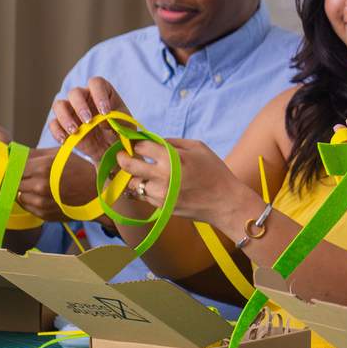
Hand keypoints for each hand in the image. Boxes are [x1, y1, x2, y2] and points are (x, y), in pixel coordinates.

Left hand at [15, 148, 94, 221]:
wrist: (98, 193)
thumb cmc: (80, 170)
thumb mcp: (59, 155)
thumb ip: (34, 154)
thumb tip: (12, 154)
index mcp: (42, 167)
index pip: (12, 168)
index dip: (14, 167)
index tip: (18, 167)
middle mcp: (39, 186)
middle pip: (13, 182)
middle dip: (18, 179)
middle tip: (29, 176)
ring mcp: (41, 202)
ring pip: (18, 195)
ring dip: (24, 190)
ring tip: (38, 186)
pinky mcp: (44, 214)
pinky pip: (27, 206)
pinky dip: (31, 201)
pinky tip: (43, 196)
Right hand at [48, 77, 131, 158]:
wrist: (112, 148)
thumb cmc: (120, 130)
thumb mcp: (124, 126)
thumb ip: (116, 120)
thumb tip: (101, 120)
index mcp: (102, 91)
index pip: (96, 83)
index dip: (99, 95)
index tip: (105, 112)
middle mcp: (84, 97)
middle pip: (75, 92)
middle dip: (80, 106)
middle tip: (88, 121)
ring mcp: (71, 110)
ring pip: (59, 105)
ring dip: (65, 117)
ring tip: (75, 131)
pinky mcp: (62, 125)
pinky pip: (53, 124)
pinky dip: (57, 131)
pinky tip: (65, 140)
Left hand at [114, 138, 249, 223]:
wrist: (224, 202)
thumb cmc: (214, 171)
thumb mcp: (198, 148)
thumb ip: (172, 142)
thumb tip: (152, 141)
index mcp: (171, 158)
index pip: (140, 146)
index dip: (134, 142)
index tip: (133, 142)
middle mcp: (161, 176)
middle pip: (128, 165)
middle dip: (121, 157)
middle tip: (122, 155)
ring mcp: (159, 193)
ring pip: (132, 183)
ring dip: (134, 176)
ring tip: (141, 172)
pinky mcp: (160, 206)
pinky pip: (142, 195)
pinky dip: (144, 188)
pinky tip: (154, 185)